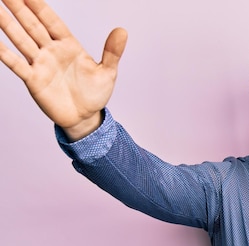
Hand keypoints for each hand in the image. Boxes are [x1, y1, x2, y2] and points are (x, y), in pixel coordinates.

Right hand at [0, 0, 126, 138]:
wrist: (86, 118)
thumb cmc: (95, 94)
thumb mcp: (108, 72)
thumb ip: (112, 52)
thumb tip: (122, 31)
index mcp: (69, 45)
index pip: (51, 20)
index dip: (39, 6)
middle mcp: (51, 51)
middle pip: (32, 25)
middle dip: (19, 8)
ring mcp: (41, 64)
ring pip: (21, 39)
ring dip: (7, 24)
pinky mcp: (34, 80)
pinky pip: (16, 64)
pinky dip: (5, 53)